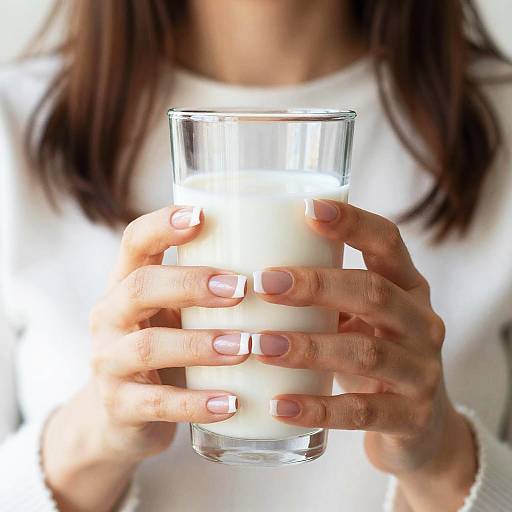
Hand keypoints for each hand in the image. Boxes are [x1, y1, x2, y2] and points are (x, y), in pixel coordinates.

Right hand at [43, 206, 248, 511]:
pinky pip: (157, 404)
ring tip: (246, 347)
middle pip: (140, 287)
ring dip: (201, 345)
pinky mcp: (118, 407)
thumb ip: (207, 290)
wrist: (124, 415)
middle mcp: (110, 316)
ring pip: (148, 346)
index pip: (135, 241)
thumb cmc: (167, 349)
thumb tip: (281, 266)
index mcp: (126, 283)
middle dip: (191, 284)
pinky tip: (233, 403)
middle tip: (241, 288)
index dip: (163, 225)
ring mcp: (109, 362)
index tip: (203, 216)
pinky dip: (197, 403)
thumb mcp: (176, 313)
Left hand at [252, 200, 476, 510]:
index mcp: (407, 286)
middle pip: (374, 293)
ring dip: (309, 347)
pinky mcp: (411, 418)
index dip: (353, 223)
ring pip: (366, 352)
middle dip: (317, 285)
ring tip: (261, 344)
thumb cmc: (371, 353)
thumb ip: (324, 293)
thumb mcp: (359, 318)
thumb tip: (245, 265)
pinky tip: (279, 405)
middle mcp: (422, 322)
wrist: (419, 425)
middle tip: (264, 283)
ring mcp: (421, 371)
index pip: (388, 242)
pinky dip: (317, 408)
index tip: (308, 208)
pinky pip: (360, 413)